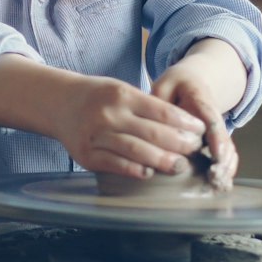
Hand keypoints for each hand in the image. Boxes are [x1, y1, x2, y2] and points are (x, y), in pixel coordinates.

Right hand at [52, 75, 207, 180]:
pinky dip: (136, 170)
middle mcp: (108, 114)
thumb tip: (185, 128)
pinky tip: (149, 171)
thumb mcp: (122, 90)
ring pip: (137, 151)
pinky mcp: (87, 155)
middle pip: (154, 133)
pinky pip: (116, 165)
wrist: (60, 103)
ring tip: (180, 165)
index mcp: (121, 94)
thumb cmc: (99, 98)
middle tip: (195, 150)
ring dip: (163, 161)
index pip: (163, 112)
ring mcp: (96, 135)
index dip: (186, 124)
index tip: (200, 131)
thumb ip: (148, 106)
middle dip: (180, 144)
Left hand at [151, 39, 247, 177]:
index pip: (210, 119)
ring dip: (226, 168)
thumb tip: (151, 127)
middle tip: (216, 178)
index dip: (215, 137)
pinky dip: (226, 169)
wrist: (196, 81)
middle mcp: (214, 117)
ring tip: (218, 185)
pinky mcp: (218, 140)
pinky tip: (220, 184)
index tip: (217, 154)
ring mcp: (218, 130)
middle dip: (223, 160)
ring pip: (228, 150)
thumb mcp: (164, 85)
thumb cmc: (176, 86)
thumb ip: (158, 104)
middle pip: (223, 139)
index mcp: (200, 100)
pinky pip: (227, 155)